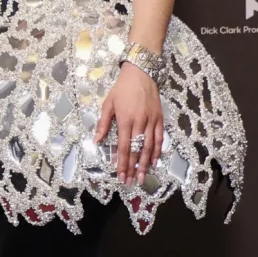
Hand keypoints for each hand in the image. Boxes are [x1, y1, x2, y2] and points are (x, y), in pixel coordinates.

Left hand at [95, 62, 163, 185]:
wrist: (141, 74)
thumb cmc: (121, 89)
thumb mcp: (108, 103)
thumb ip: (104, 123)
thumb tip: (97, 141)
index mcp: (125, 120)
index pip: (124, 147)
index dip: (122, 163)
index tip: (120, 176)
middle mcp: (140, 123)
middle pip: (137, 150)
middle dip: (133, 168)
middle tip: (131, 182)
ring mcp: (152, 122)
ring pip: (150, 147)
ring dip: (146, 164)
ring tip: (142, 177)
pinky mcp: (160, 119)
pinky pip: (159, 139)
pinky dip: (157, 151)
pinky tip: (154, 161)